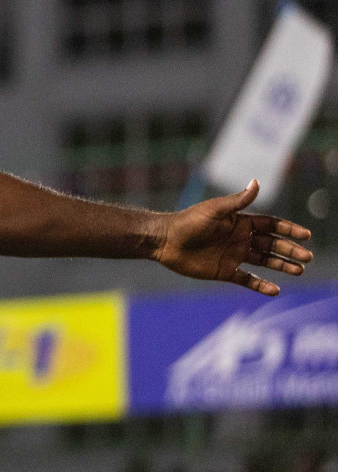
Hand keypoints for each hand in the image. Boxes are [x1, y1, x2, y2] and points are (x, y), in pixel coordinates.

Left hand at [156, 180, 313, 295]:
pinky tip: (275, 290)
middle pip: (271, 244)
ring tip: (299, 271)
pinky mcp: (224, 271)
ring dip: (282, 266)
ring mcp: (233, 256)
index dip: (288, 230)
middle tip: (307, 257)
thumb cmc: (188, 221)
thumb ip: (238, 201)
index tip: (306, 236)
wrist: (165, 241)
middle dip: (290, 250)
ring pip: (264, 261)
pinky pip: (247, 279)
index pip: (271, 226)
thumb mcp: (215, 210)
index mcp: (240, 222)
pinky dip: (261, 285)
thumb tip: (257, 182)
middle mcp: (240, 239)